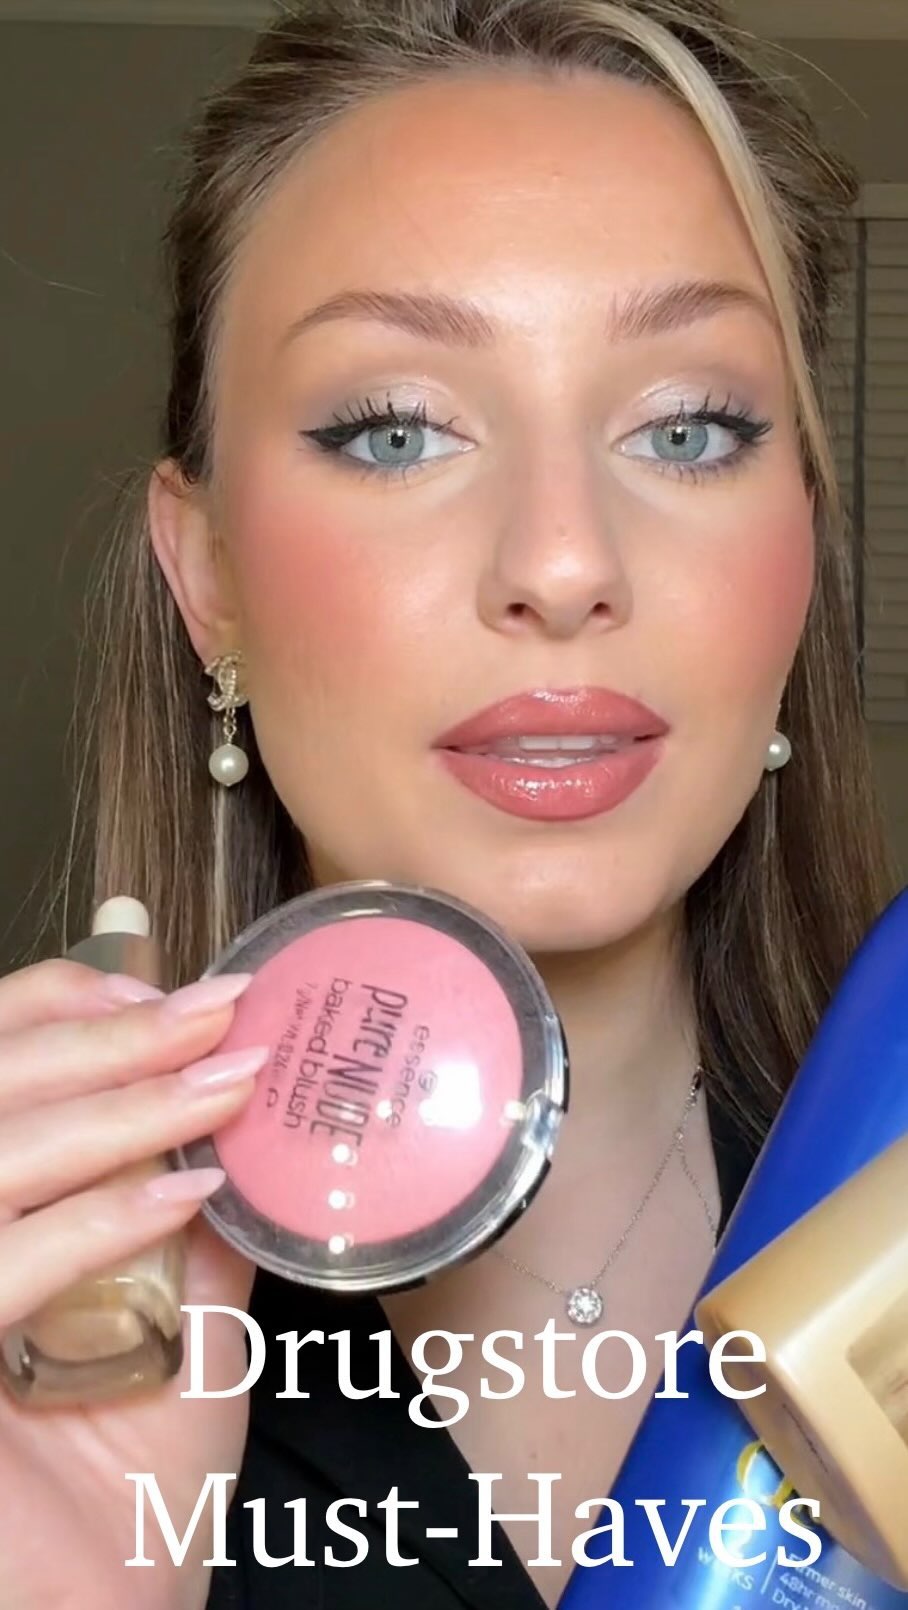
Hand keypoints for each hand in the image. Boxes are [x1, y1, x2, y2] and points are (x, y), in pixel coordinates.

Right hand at [0, 957, 265, 1609]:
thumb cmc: (127, 1493)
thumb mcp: (180, 1329)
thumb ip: (188, 1225)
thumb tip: (240, 1111)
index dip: (58, 1004)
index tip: (177, 990)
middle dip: (103, 1035)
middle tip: (219, 1011)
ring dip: (116, 1109)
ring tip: (227, 1079)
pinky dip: (92, 1221)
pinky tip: (181, 1194)